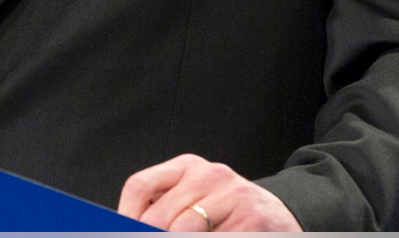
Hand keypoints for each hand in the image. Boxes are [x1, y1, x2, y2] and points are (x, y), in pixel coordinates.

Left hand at [118, 154, 300, 231]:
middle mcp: (211, 175)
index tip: (119, 233)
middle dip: (153, 236)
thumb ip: (164, 210)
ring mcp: (233, 195)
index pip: (141, 186)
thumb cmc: (229, 214)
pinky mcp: (252, 219)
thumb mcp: (195, 200)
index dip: (126, 217)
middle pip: (160, 215)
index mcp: (188, 167)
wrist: (279, 220)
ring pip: (183, 230)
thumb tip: (129, 227)